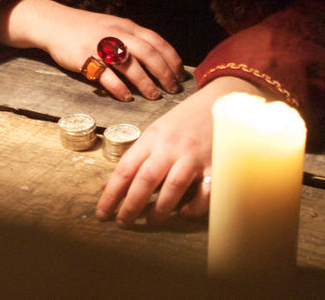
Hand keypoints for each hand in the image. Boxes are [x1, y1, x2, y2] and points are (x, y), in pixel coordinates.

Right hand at [0, 0, 185, 99]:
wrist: (55, 24)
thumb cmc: (86, 29)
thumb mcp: (113, 27)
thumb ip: (131, 39)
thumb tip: (155, 59)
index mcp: (127, 26)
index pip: (156, 41)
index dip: (171, 58)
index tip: (180, 74)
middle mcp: (117, 34)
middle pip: (148, 53)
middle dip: (164, 73)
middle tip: (172, 89)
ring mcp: (100, 45)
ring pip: (130, 65)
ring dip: (145, 83)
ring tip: (154, 96)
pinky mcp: (85, 57)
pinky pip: (106, 75)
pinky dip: (119, 88)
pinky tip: (127, 98)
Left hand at [95, 76, 268, 226]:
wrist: (222, 101)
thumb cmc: (184, 121)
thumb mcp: (156, 133)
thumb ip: (136, 158)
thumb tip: (108, 187)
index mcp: (152, 138)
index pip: (125, 169)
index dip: (111, 193)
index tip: (102, 213)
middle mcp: (171, 147)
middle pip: (146, 179)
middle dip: (131, 205)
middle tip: (123, 223)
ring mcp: (194, 156)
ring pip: (174, 186)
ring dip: (161, 209)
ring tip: (151, 221)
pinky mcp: (216, 165)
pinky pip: (205, 192)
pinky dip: (194, 206)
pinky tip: (185, 213)